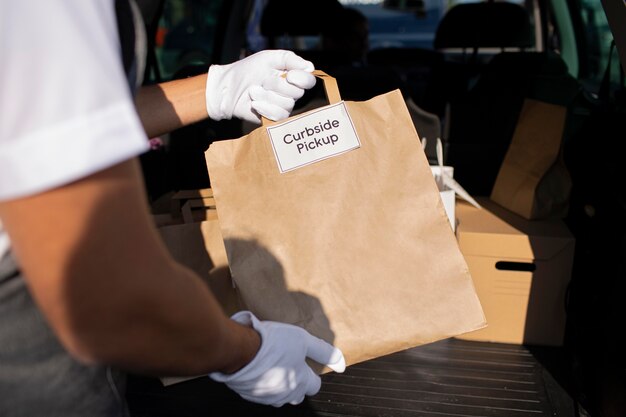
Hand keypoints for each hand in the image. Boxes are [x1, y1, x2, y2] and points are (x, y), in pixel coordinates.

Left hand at [205, 50, 315, 123]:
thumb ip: (289, 59)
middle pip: (297, 93)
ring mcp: (282, 107)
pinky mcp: (273, 118)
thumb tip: (310, 67)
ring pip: (287, 104)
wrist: (228, 87)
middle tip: (263, 81)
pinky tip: (254, 103)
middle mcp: (290, 93)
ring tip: (254, 91)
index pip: (309, 81)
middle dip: (277, 85)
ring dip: (267, 96)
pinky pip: (279, 116)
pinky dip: (265, 107)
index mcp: (292, 77)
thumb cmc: (247, 70)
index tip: (289, 75)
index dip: (302, 79)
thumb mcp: (268, 58)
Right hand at [209, 311, 345, 406]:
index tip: (304, 362)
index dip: (311, 373)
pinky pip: (262, 393)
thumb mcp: (303, 340)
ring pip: (280, 396)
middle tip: (288, 363)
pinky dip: (263, 384)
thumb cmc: (272, 343)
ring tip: (274, 365)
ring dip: (280, 384)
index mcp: (300, 382)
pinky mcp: (250, 394)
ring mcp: (267, 396)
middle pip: (298, 394)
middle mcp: (285, 394)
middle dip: (297, 382)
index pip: (315, 386)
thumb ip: (324, 352)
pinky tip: (260, 369)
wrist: (239, 350)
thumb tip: (342, 364)